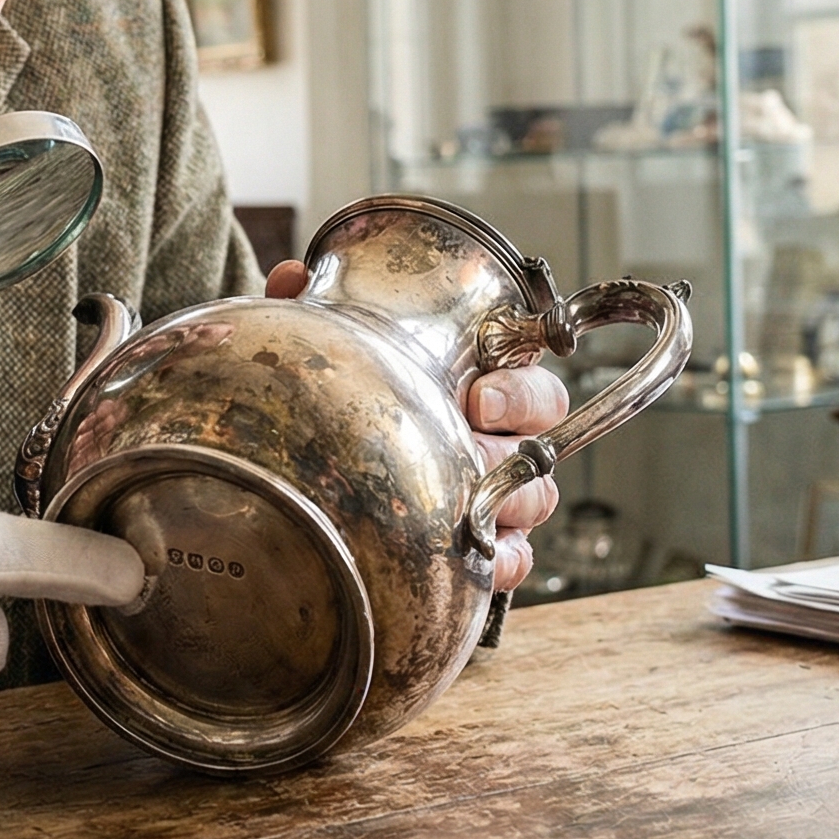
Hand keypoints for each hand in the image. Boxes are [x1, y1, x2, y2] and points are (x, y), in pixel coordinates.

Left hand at [264, 260, 566, 588]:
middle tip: (470, 431)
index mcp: (482, 383)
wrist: (325, 462)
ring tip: (468, 499)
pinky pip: (515, 557)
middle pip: (543, 434)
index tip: (478, 393)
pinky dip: (504, 561)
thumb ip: (314, 313)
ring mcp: (499, 491)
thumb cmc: (352, 396)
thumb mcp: (332, 352)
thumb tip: (295, 277)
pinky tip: (478, 560)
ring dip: (511, 497)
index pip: (531, 377)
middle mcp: (500, 436)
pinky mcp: (485, 544)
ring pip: (537, 494)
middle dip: (514, 436)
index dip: (518, 385)